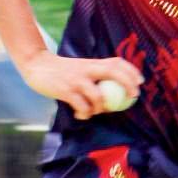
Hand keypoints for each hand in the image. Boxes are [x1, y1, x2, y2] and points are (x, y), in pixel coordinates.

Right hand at [20, 51, 143, 118]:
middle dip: (127, 84)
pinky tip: (80, 114)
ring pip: (98, 96)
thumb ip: (95, 72)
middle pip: (113, 73)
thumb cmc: (61, 70)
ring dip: (100, 108)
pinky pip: (82, 106)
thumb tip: (113, 87)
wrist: (37, 65)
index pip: (116, 62)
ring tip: (93, 111)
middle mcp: (87, 69)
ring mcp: (76, 80)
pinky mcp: (65, 90)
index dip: (131, 71)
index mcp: (92, 63)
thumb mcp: (81, 67)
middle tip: (132, 97)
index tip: (140, 82)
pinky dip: (84, 114)